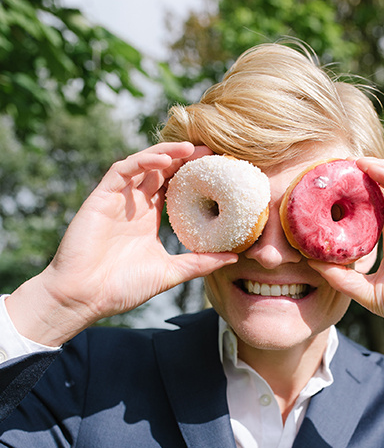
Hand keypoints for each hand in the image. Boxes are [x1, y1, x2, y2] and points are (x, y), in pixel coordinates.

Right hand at [7, 143, 236, 345]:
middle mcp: (134, 206)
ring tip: (191, 149)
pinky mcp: (101, 198)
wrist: (85, 297)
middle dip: (185, 159)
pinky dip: (142, 162)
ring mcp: (118, 200)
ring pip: (143, 165)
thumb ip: (200, 263)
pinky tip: (162, 160)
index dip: (194, 176)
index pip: (174, 188)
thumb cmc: (123, 288)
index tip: (219, 170)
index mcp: (149, 219)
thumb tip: (234, 257)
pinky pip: (122, 170)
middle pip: (161, 171)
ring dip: (166, 154)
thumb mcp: (170, 273)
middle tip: (211, 152)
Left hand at [310, 157, 383, 370]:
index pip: (370, 208)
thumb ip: (343, 279)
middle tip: (335, 165)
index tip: (325, 188)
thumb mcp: (369, 294)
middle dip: (362, 175)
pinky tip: (372, 168)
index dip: (351, 196)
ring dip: (377, 168)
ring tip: (351, 160)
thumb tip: (311, 263)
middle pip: (383, 189)